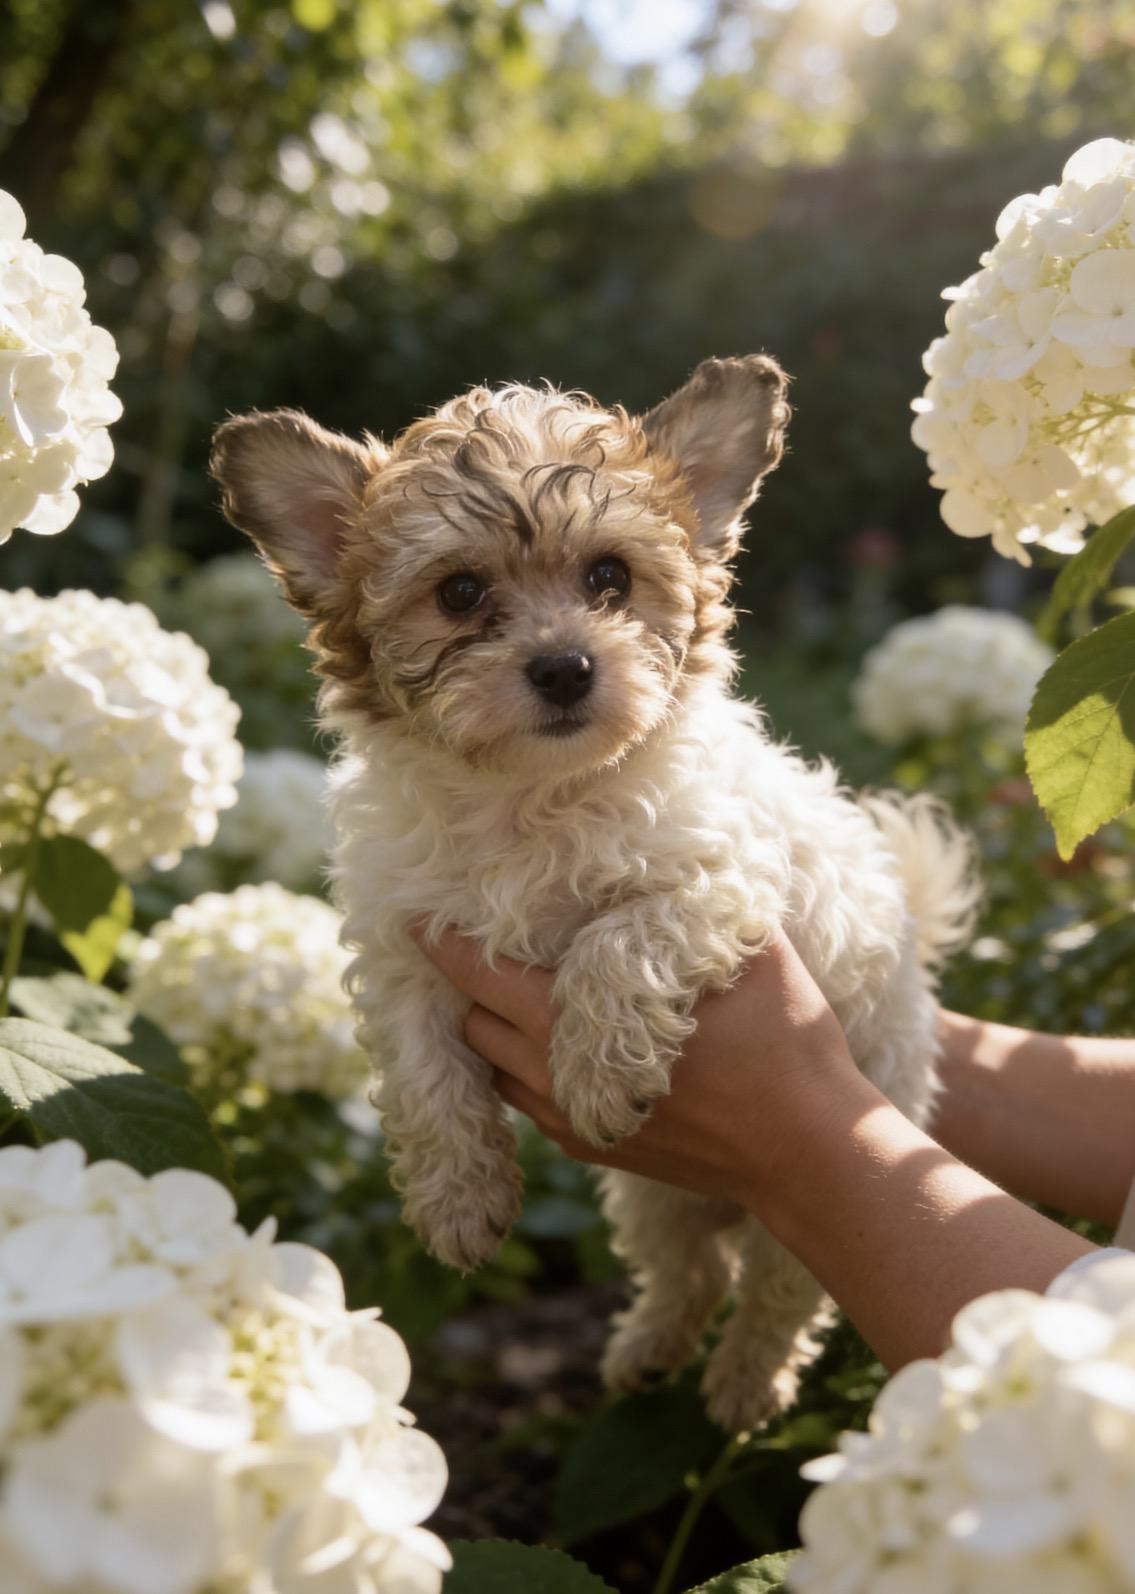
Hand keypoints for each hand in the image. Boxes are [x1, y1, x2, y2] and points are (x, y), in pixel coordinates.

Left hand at [409, 924, 861, 1212]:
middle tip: (461, 942)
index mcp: (568, 1020)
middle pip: (472, 1022)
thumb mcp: (735, 946)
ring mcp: (569, 1122)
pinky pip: (527, 1104)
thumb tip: (659, 850)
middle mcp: (551, 1077)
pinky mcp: (591, 1149)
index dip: (439, 940)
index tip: (416, 910)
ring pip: (494, 1067)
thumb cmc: (778, 1038)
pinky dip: (523, 1068)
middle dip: (463, 984)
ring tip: (505, 990)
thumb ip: (679, 904)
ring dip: (493, 1029)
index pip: (473, 973)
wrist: (805, 1150)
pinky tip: (552, 1040)